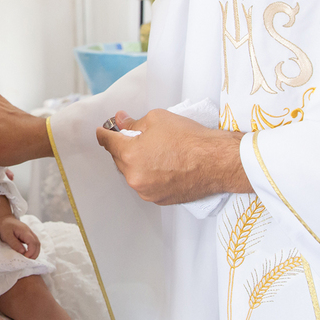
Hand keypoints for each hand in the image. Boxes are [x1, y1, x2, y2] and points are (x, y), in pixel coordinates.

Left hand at [0, 216, 40, 258]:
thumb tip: (23, 252)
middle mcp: (30, 232)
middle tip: (27, 261)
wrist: (4, 219)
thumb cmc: (4, 226)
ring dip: (35, 253)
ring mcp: (30, 234)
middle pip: (37, 244)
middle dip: (34, 254)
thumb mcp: (6, 235)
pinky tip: (28, 254)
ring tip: (28, 259)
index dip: (31, 251)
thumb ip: (14, 243)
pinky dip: (33, 250)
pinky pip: (34, 243)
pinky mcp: (28, 236)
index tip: (25, 257)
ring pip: (37, 244)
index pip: (33, 242)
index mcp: (25, 231)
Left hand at [95, 109, 250, 204]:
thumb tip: (121, 121)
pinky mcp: (160, 200)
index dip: (104, 134)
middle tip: (135, 137)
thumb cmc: (191, 139)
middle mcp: (135, 177)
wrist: (217, 161)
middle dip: (124, 148)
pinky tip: (163, 165)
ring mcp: (147, 191)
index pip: (108, 142)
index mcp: (130, 155)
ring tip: (155, 152)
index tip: (102, 132)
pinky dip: (149, 175)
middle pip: (119, 160)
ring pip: (133, 174)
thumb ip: (134, 122)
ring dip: (137, 163)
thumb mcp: (158, 119)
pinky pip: (146, 185)